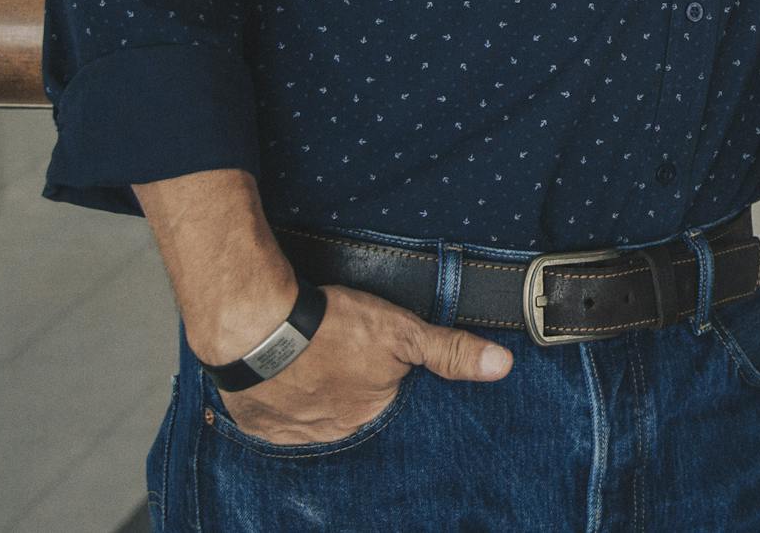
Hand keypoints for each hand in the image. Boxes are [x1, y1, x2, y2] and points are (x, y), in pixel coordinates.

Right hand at [207, 284, 511, 444]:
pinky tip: (285, 375)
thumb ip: (450, 351)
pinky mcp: (258, 422)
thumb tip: (502, 366)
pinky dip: (280, 397)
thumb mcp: (403, 332)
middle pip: (351, 408)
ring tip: (313, 360)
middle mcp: (334, 433)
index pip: (387, 401)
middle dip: (348, 385)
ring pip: (313, 412)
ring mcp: (293, 431)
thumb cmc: (331, 326)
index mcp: (371, 416)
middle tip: (338, 354)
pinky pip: (275, 416)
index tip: (371, 359)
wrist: (257, 327)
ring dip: (314, 391)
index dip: (382, 376)